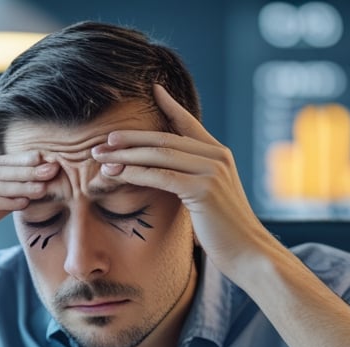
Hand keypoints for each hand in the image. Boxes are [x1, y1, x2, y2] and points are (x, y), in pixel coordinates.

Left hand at [90, 85, 268, 270]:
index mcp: (219, 154)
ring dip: (125, 155)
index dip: (170, 105)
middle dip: (130, 139)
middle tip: (101, 142)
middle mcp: (217, 156)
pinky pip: (161, 176)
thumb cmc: (226, 231)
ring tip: (100, 158)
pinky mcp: (204, 189)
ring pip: (159, 154)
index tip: (154, 90)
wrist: (249, 253)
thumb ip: (194, 179)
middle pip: (165, 137)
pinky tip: (116, 174)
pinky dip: (136, 173)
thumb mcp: (210, 197)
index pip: (189, 123)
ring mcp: (212, 171)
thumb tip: (172, 175)